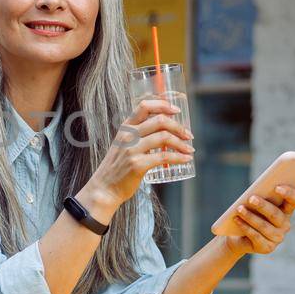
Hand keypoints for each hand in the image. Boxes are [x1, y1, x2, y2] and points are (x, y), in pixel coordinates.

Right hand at [75, 99, 193, 219]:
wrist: (104, 188)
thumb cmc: (118, 167)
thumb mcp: (123, 144)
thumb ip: (138, 136)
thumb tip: (165, 132)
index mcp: (125, 127)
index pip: (144, 106)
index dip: (163, 105)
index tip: (177, 111)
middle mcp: (128, 135)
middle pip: (159, 121)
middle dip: (179, 127)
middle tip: (189, 135)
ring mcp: (132, 150)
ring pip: (164, 138)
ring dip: (182, 143)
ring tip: (190, 149)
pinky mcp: (137, 165)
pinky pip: (164, 157)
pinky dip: (179, 158)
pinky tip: (186, 159)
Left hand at [222, 185, 294, 254]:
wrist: (238, 235)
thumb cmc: (250, 213)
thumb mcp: (255, 203)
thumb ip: (260, 196)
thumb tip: (255, 193)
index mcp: (287, 210)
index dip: (289, 193)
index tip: (277, 187)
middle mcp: (285, 225)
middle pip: (276, 214)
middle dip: (263, 206)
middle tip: (251, 198)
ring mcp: (278, 238)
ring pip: (264, 226)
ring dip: (250, 216)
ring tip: (239, 209)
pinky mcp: (267, 248)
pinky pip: (256, 236)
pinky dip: (245, 227)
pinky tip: (237, 219)